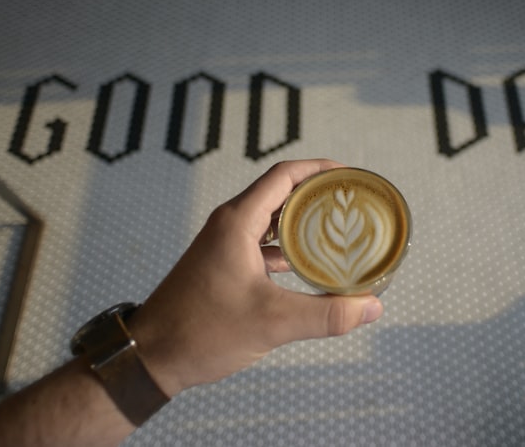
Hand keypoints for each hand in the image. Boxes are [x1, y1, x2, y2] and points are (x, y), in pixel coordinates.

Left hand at [129, 159, 384, 396]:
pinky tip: (310, 264)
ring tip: (339, 228)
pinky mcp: (224, 265)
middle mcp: (230, 225)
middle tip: (353, 202)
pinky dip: (288, 245)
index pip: (284, 175)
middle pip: (281, 193)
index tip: (350, 174)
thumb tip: (372, 307)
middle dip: (318, 194)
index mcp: (237, 222)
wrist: (152, 356)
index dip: (320, 169)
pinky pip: (263, 243)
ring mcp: (225, 245)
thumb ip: (326, 314)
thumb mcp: (272, 322)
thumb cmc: (202, 332)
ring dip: (303, 220)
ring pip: (272, 219)